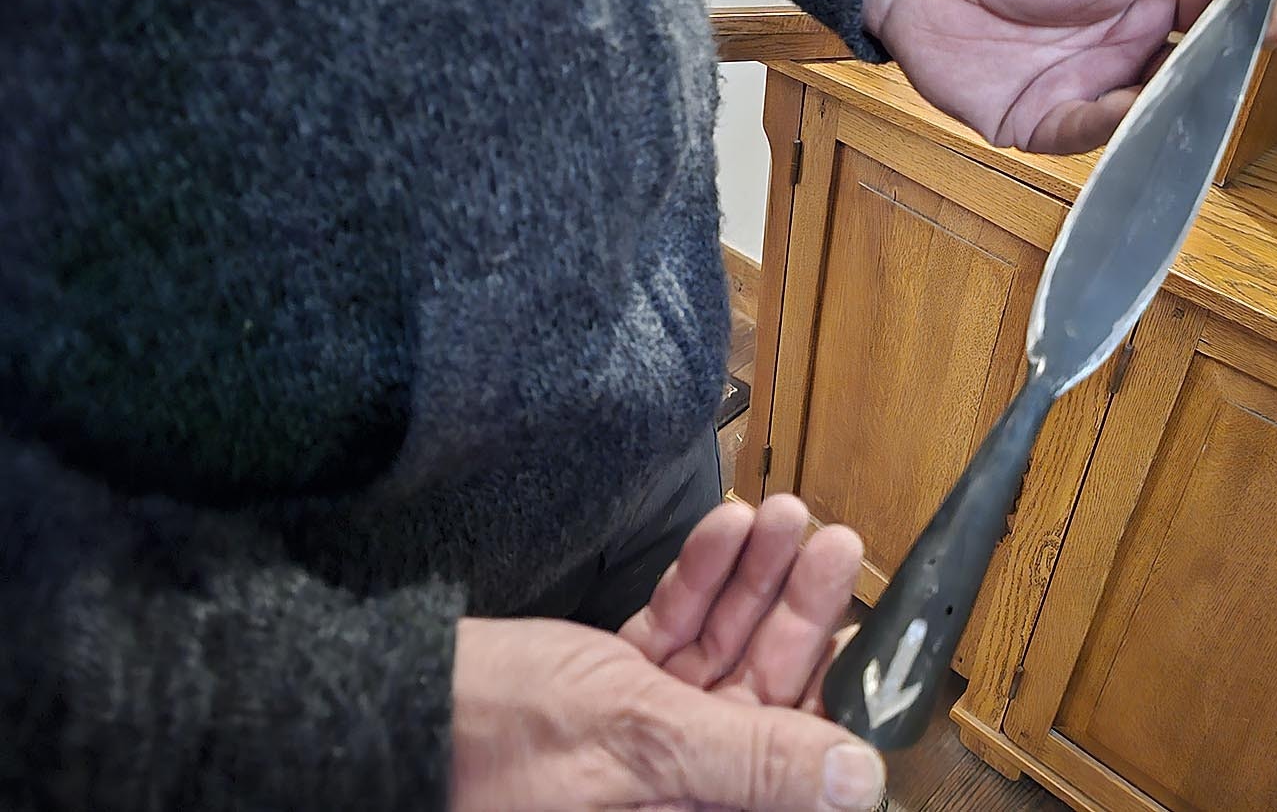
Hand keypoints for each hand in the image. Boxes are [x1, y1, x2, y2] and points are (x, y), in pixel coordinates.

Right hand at [451, 495, 880, 810]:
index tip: (869, 628)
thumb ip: (751, 760)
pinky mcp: (614, 692)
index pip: (792, 764)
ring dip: (754, 582)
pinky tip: (724, 532)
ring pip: (723, 652)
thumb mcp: (638, 741)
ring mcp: (645, 737)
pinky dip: (697, 583)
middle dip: (797, 612)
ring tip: (786, 516)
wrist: (383, 705)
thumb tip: (856, 783)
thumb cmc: (489, 740)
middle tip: (832, 542)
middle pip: (764, 694)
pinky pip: (674, 634)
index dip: (835, 696)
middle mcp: (676, 786)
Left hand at [863, 0, 1276, 153]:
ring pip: (1156, 103)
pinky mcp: (1047, 119)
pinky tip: (1140, 110)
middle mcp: (1129, 34)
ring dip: (1184, 99)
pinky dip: (1121, 127)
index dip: (1258, 5)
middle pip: (1200, 57)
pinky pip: (1095, 132)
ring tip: (1205, 86)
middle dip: (1233, 58)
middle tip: (1259, 46)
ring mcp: (1091, 79)